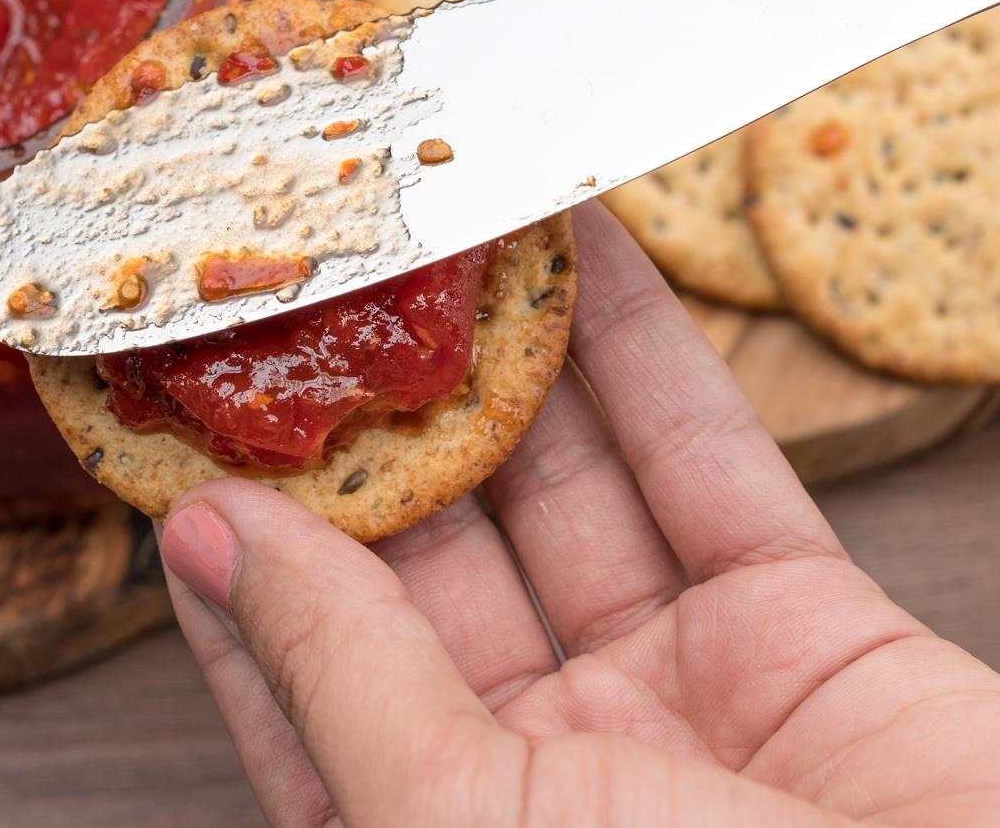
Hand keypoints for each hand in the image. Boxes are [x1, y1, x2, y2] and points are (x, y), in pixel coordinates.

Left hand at [155, 204, 999, 825]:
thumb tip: (214, 540)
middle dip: (377, 412)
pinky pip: (705, 463)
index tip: (189, 400)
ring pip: (566, 487)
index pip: (298, 669)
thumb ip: (346, 684)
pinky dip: (644, 353)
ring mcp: (678, 696)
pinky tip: (585, 253)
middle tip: (318, 273)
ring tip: (436, 227)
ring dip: (508, 355)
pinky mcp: (810, 632)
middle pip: (432, 556)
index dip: (245, 535)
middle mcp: (541, 773)